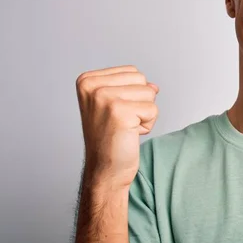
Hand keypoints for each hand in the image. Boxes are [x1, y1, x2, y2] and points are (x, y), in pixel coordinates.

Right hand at [75, 65, 158, 191]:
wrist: (105, 170)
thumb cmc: (110, 139)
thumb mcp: (116, 105)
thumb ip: (133, 89)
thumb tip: (154, 86)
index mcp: (87, 80)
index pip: (133, 72)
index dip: (132, 94)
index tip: (115, 113)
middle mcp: (92, 86)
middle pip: (141, 80)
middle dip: (140, 102)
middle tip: (121, 122)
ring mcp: (104, 98)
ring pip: (149, 93)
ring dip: (144, 114)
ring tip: (126, 127)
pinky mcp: (119, 112)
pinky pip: (153, 109)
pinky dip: (147, 125)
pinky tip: (130, 134)